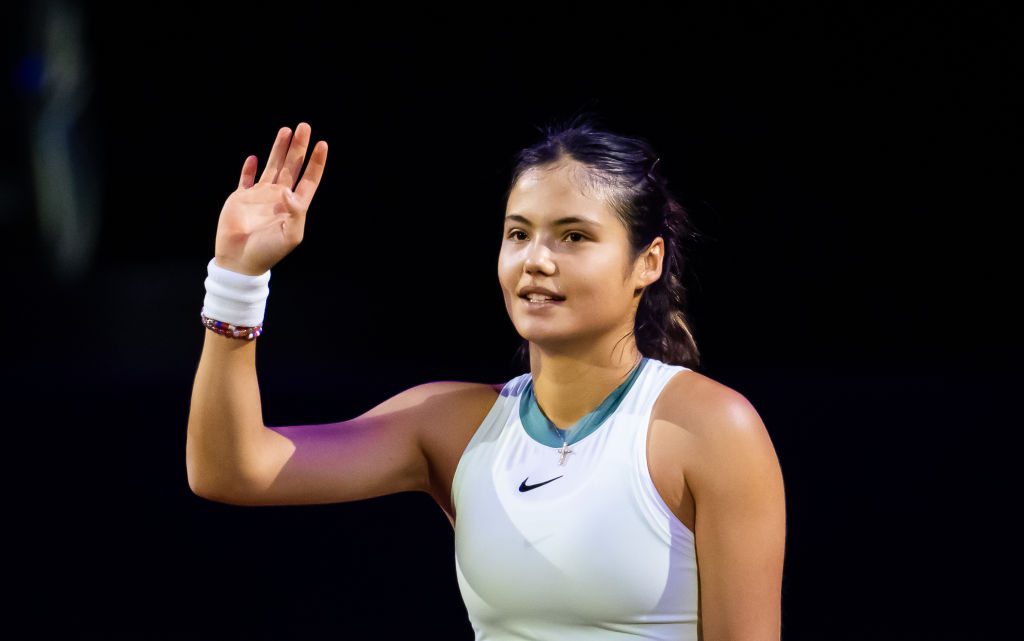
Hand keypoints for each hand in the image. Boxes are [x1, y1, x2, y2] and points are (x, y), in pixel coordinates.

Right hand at [214, 122, 327, 274]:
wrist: (240, 261)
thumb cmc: (268, 252)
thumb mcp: (290, 235)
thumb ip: (295, 212)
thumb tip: (288, 190)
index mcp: (294, 207)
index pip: (309, 179)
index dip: (316, 162)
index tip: (322, 144)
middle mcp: (279, 198)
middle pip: (292, 167)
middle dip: (298, 147)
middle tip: (304, 126)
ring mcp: (260, 197)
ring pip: (272, 167)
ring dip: (279, 149)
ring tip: (286, 130)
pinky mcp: (241, 199)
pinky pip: (246, 179)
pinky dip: (249, 169)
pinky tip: (254, 158)